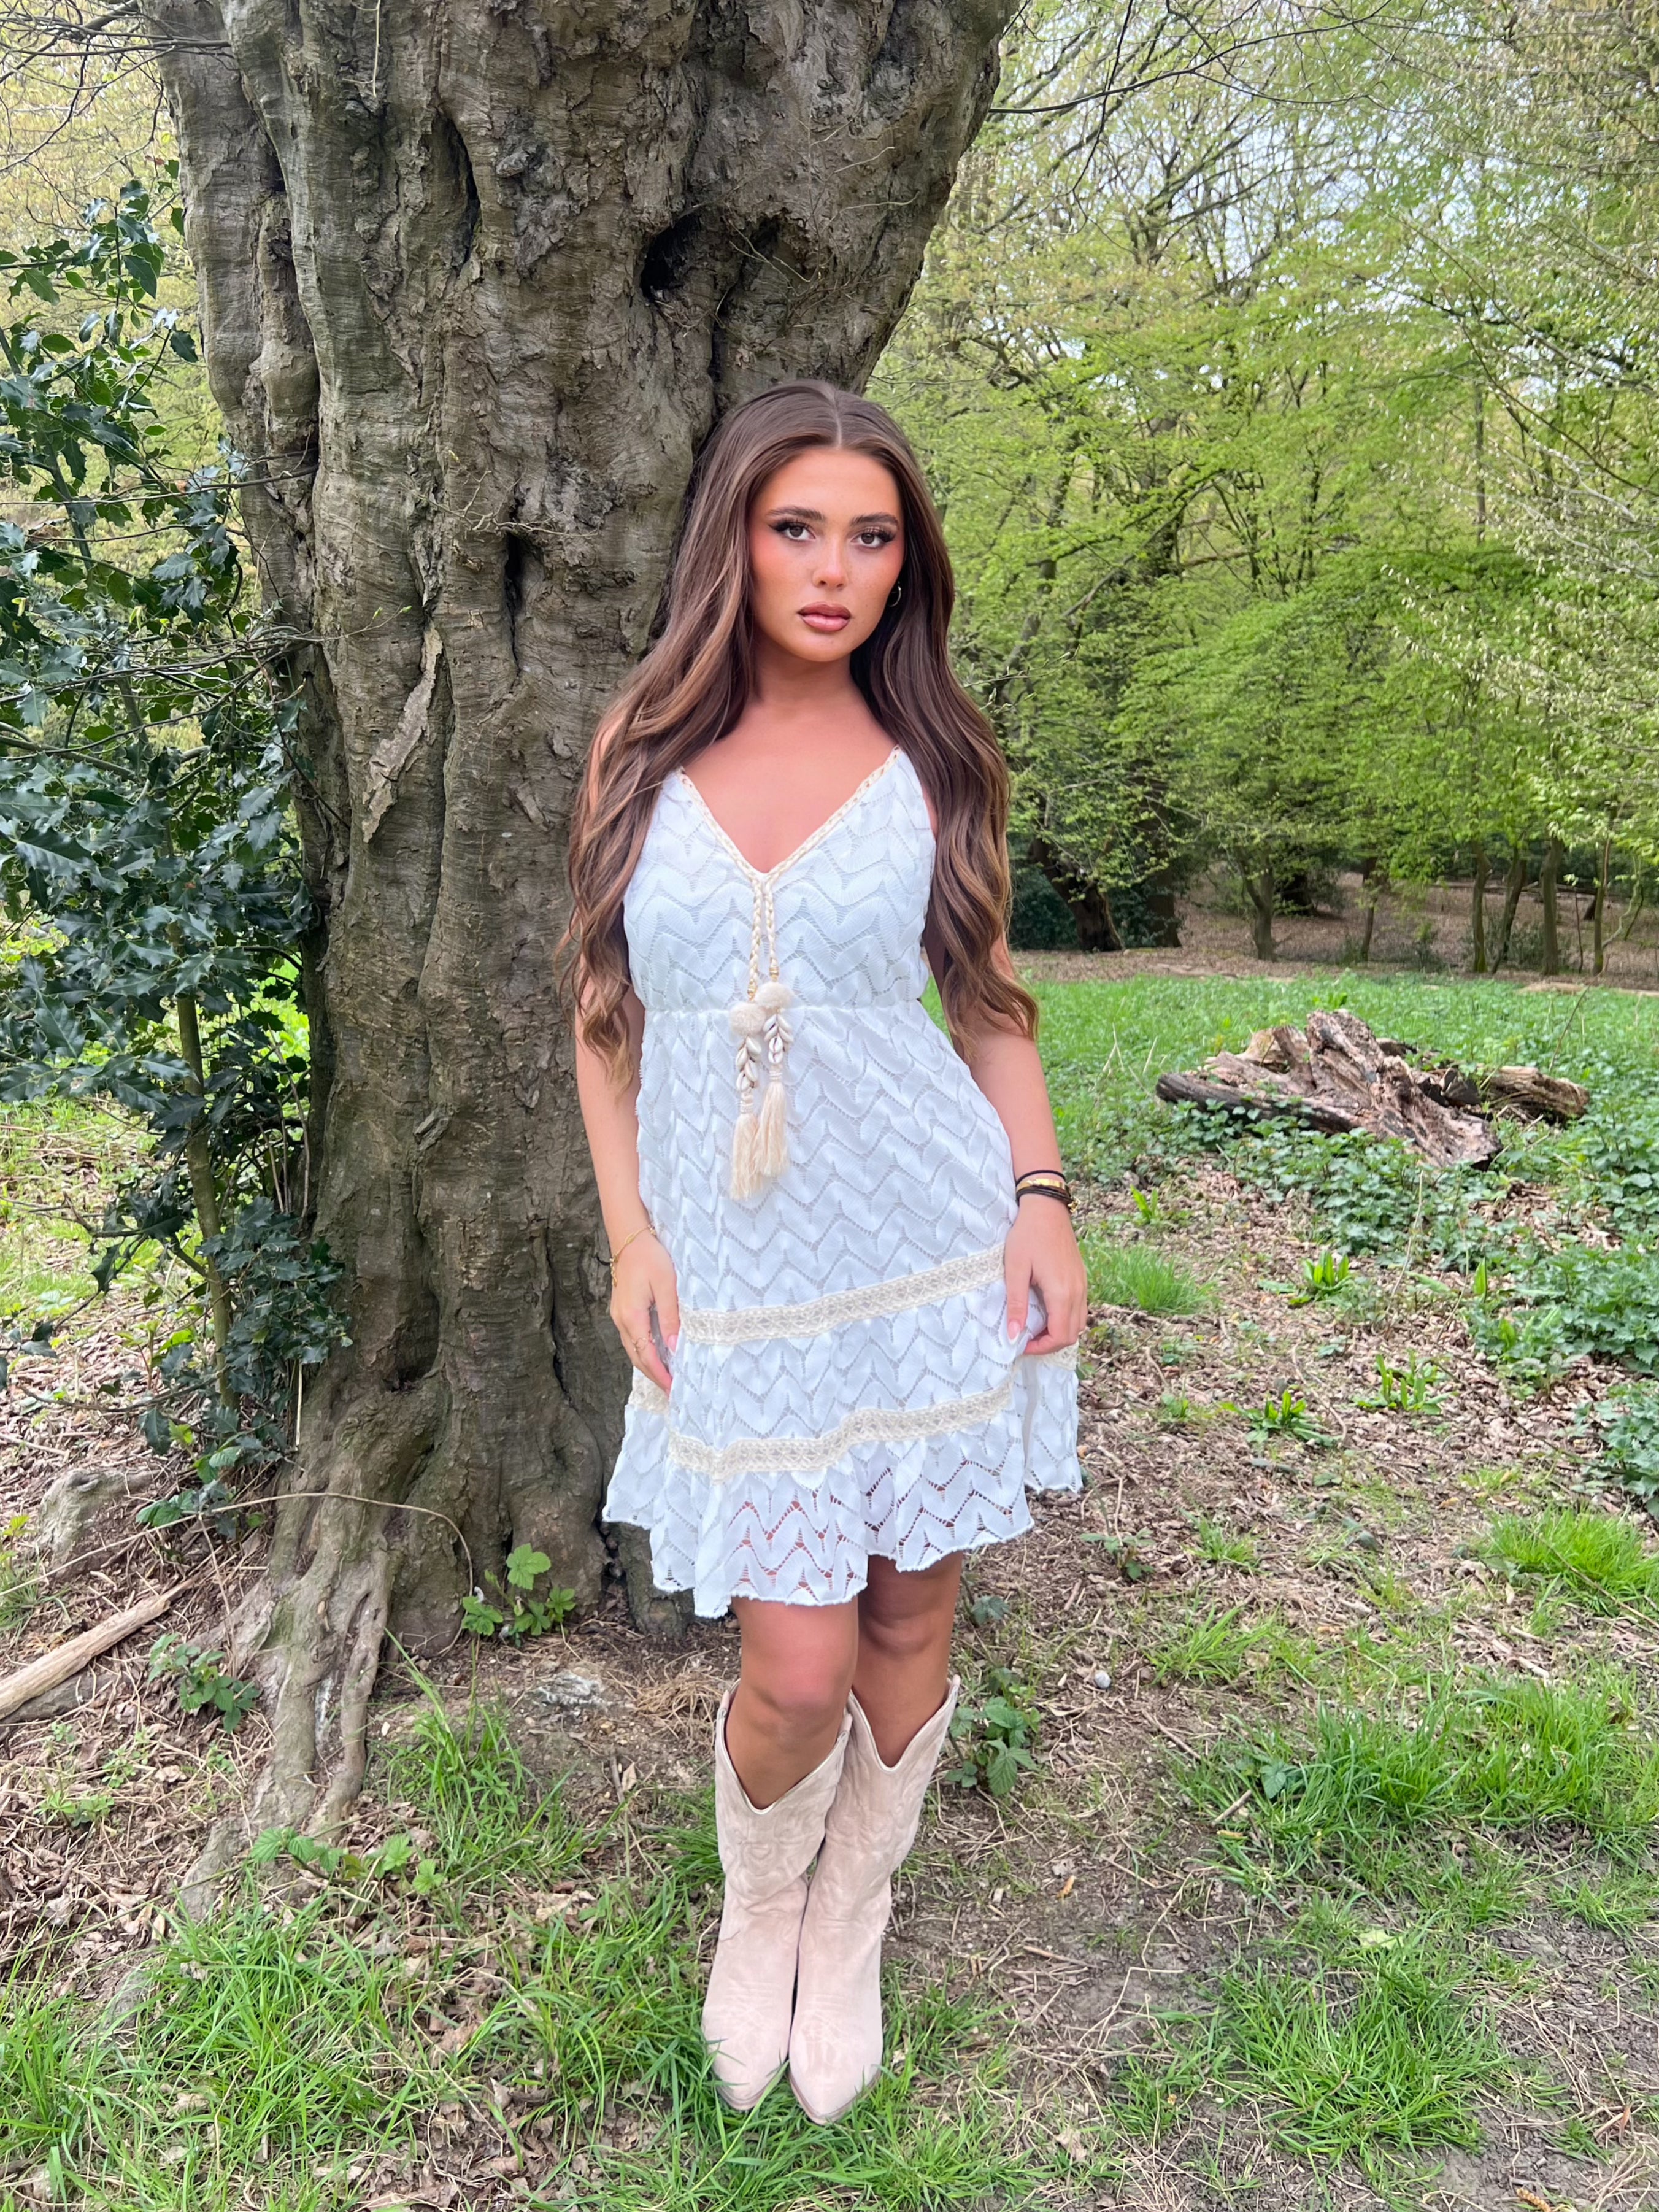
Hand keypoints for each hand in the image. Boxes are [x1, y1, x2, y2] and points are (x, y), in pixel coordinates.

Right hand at [611, 1231, 679, 1391]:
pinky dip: (644, 1352)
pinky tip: (656, 1355)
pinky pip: (633, 1339)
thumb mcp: (666, 1285)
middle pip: (636, 1357)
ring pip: (633, 1349)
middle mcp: (621, 1319)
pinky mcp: (622, 1310)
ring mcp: (619, 1315)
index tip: (673, 1388)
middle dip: (654, 1376)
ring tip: (666, 1379)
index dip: (659, 1374)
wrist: (630, 1238)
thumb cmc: (651, 1257)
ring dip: (648, 1366)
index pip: (646, 1354)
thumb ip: (670, 1316)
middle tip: (672, 1392)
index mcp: (632, 1316)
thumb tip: (673, 1346)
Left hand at [1004, 1197, 1087, 1354]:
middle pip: (1072, 1334)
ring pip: (1079, 1323)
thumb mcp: (1015, 1269)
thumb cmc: (1027, 1236)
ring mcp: (1082, 1285)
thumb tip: (1013, 1334)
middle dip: (1050, 1344)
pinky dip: (1065, 1319)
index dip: (1041, 1348)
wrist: (1046, 1208)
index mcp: (1061, 1292)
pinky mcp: (1081, 1279)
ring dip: (1059, 1333)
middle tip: (1026, 1340)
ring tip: (1036, 1329)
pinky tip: (1047, 1313)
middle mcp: (1077, 1292)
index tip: (1021, 1344)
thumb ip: (1016, 1303)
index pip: (1060, 1335)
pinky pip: (1080, 1309)